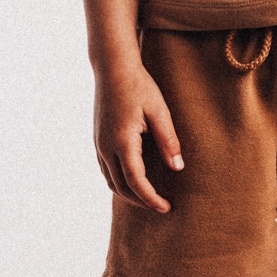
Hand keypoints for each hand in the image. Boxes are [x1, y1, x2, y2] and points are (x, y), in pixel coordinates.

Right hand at [93, 61, 182, 211]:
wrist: (112, 68)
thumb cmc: (139, 86)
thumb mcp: (159, 111)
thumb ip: (168, 140)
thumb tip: (178, 167)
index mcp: (122, 141)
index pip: (136, 181)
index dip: (151, 198)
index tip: (166, 207)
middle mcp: (106, 147)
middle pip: (121, 187)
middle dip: (141, 200)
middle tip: (162, 206)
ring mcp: (99, 144)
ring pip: (111, 181)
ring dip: (129, 193)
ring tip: (150, 197)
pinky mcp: (98, 140)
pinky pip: (106, 170)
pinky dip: (120, 181)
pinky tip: (135, 180)